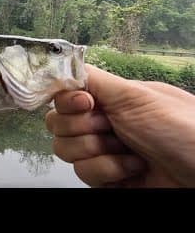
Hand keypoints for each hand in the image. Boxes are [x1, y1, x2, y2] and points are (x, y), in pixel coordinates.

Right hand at [45, 64, 194, 187]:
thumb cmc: (183, 130)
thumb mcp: (135, 95)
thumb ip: (94, 79)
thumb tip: (62, 64)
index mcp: (108, 98)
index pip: (64, 95)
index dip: (68, 102)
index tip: (86, 104)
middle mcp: (101, 122)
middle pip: (58, 123)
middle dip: (84, 129)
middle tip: (112, 128)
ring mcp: (102, 150)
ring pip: (66, 150)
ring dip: (97, 152)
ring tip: (128, 151)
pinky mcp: (104, 176)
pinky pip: (83, 173)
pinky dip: (107, 172)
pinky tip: (132, 168)